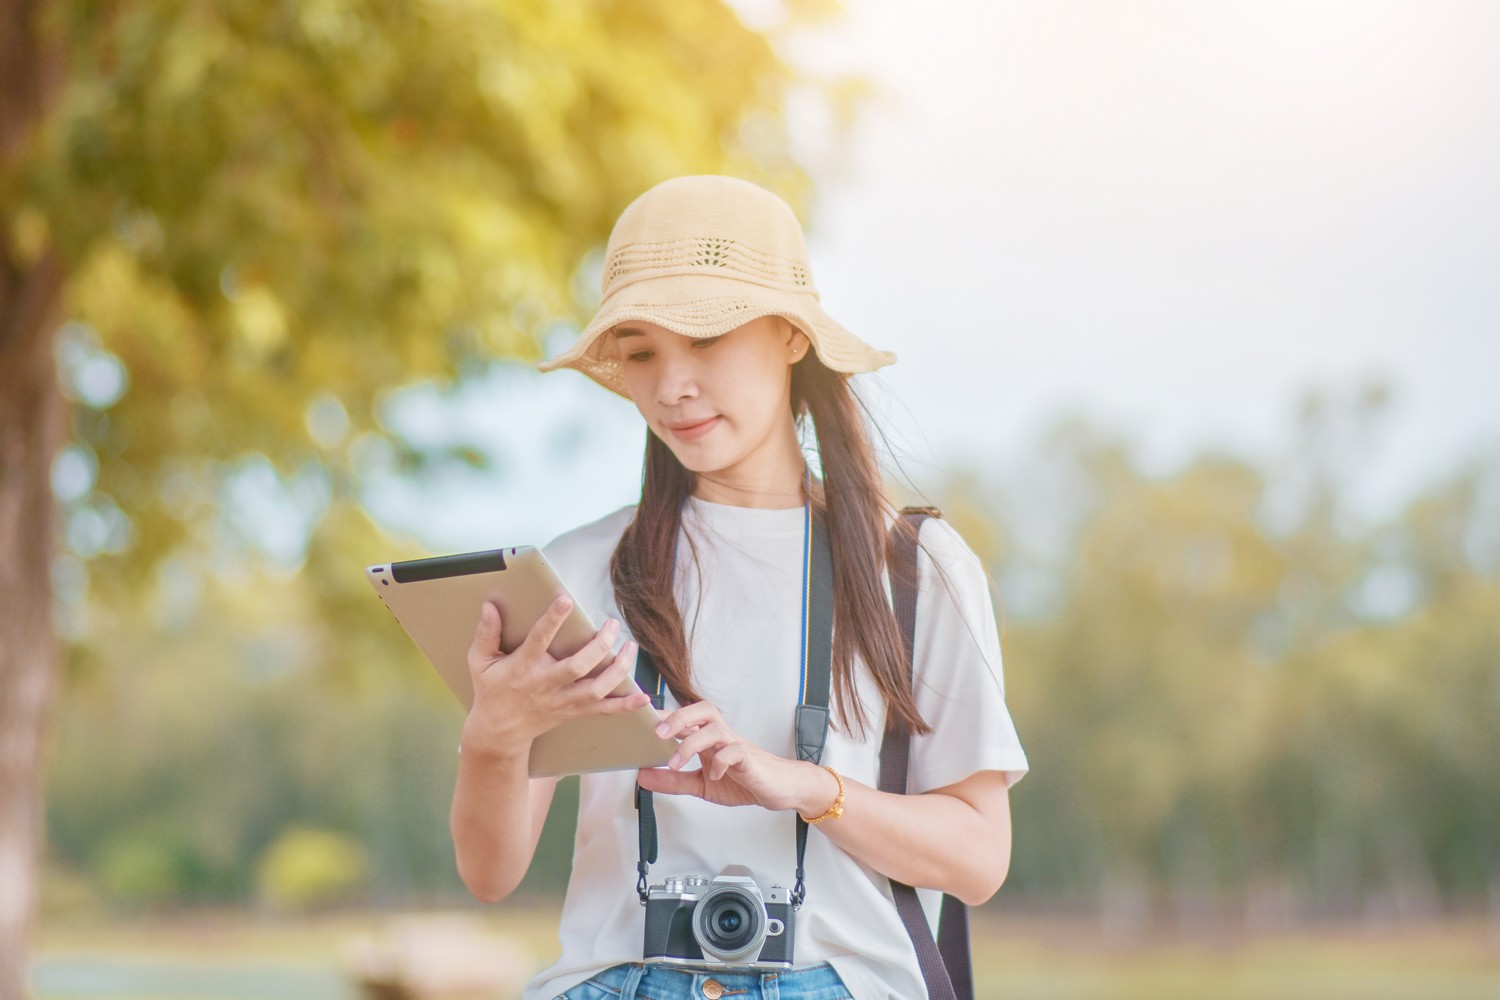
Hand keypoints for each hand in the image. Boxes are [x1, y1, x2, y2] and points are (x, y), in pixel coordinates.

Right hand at [461, 597, 651, 758]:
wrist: (499, 732)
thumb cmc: (491, 691)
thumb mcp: (479, 662)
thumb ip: (485, 634)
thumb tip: (489, 606)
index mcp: (523, 668)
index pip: (539, 641)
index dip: (552, 621)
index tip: (565, 600)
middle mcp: (546, 685)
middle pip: (578, 666)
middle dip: (599, 644)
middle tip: (612, 624)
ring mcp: (562, 701)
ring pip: (596, 688)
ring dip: (618, 669)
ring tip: (631, 647)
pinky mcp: (573, 712)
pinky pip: (603, 711)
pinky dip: (624, 705)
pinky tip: (643, 696)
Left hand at [635, 701, 837, 816]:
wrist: (779, 789)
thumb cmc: (743, 780)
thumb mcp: (701, 784)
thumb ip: (673, 780)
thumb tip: (642, 776)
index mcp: (708, 738)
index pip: (684, 718)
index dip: (663, 715)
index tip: (639, 721)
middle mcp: (721, 736)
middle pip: (701, 710)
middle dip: (678, 717)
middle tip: (657, 733)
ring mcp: (736, 745)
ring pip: (714, 728)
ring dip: (692, 743)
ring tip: (675, 762)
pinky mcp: (750, 759)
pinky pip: (734, 752)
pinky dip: (721, 762)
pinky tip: (713, 774)